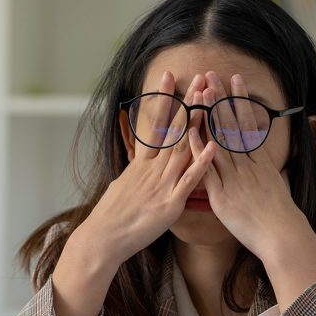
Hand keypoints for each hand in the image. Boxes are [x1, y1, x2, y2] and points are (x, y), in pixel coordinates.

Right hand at [76, 71, 215, 266]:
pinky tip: (213, 146)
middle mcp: (152, 169)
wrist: (103, 238)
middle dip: (187, 102)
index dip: (163, 99)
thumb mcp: (122, 185)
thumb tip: (139, 163)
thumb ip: (136, 172)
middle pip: (173, 129)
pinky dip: (201, 163)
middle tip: (198, 77)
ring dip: (198, 123)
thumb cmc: (112, 216)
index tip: (169, 76)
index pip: (154, 123)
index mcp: (141, 164)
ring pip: (183, 147)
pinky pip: (189, 180)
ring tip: (209, 100)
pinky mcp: (170, 203)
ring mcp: (162, 184)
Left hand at [187, 70, 307, 260]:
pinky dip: (199, 150)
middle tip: (213, 75)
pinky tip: (190, 132)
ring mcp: (234, 178)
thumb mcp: (277, 185)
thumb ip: (268, 171)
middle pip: (232, 126)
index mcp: (260, 161)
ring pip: (219, 141)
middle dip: (221, 99)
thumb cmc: (280, 216)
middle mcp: (247, 165)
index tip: (235, 80)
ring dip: (209, 116)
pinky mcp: (222, 195)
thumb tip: (266, 161)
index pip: (248, 124)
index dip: (240, 101)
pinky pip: (208, 169)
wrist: (281, 236)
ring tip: (201, 92)